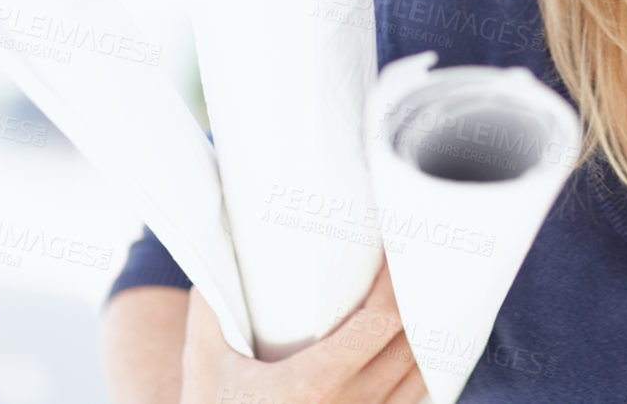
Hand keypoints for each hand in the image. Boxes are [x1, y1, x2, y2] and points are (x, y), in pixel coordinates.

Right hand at [181, 262, 426, 403]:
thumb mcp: (204, 356)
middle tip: (411, 266)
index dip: (396, 284)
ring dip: (423, 337)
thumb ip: (212, 301)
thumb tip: (220, 241)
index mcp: (313, 385)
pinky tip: (411, 348)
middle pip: (409, 346)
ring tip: (417, 300)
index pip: (381, 323)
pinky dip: (417, 374)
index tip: (393, 253)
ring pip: (419, 380)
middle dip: (417, 302)